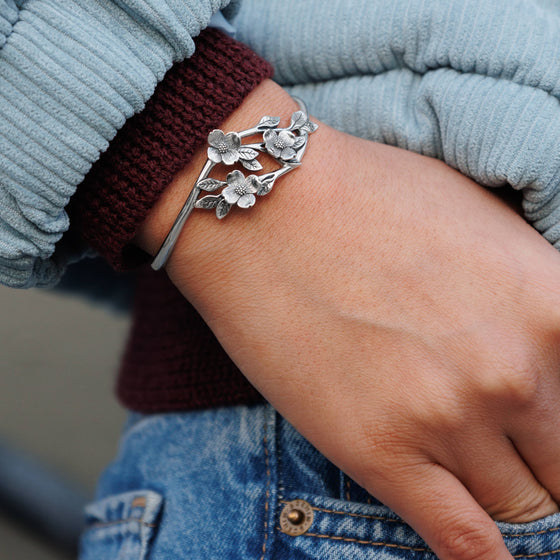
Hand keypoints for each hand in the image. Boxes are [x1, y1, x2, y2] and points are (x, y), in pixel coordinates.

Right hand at [137, 80, 559, 559]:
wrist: (265, 205)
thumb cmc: (364, 199)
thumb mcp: (478, 226)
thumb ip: (529, 299)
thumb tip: (542, 348)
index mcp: (552, 304)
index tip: (545, 431)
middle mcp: (514, 370)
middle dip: (544, 466)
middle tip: (515, 456)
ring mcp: (447, 417)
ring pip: (520, 509)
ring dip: (507, 501)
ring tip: (478, 480)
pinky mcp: (381, 452)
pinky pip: (464, 542)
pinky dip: (482, 557)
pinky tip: (482, 551)